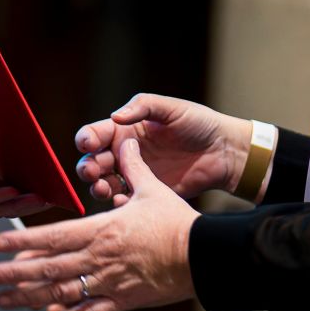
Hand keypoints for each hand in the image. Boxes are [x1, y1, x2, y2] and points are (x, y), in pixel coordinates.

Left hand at [0, 139, 197, 310]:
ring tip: (2, 300)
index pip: (53, 236)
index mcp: (102, 229)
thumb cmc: (178, 221)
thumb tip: (127, 140)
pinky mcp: (122, 302)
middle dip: (13, 272)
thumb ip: (133, 167)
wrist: (204, 256)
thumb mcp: (153, 189)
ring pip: (61, 292)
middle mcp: (99, 258)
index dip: (23, 240)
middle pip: (48, 267)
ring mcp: (109, 283)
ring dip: (28, 297)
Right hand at [75, 93, 250, 202]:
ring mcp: (134, 175)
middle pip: (93, 162)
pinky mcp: (147, 194)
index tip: (88, 144)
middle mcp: (124, 153)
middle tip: (92, 171)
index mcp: (125, 129)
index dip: (86, 139)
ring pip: (103, 184)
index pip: (94, 134)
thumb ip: (142, 107)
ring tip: (103, 188)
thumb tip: (115, 117)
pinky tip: (124, 201)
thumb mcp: (171, 108)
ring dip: (97, 187)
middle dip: (87, 167)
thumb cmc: (198, 123)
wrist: (223, 152)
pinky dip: (119, 203)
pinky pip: (125, 201)